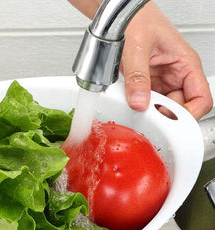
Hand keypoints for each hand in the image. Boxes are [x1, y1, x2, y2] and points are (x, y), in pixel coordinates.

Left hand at [67, 0, 212, 119]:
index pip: (201, 99)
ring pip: (161, 108)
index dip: (189, 115)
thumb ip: (137, 77)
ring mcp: (161, 82)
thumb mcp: (136, 48)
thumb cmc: (137, 20)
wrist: (119, 16)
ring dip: (149, 111)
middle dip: (164, 115)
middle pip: (180, 109)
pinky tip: (130, 101)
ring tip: (136, 104)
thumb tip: (139, 102)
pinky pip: (146, 103)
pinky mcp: (146, 85)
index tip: (171, 121)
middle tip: (147, 114)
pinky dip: (138, 106)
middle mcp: (176, 75)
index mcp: (186, 64)